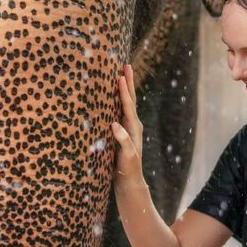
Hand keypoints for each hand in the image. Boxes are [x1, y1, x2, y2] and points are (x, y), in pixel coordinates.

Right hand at [111, 64, 146, 193]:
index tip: (120, 77)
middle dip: (128, 82)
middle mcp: (133, 125)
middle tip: (126, 66)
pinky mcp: (122, 132)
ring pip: (126, 104)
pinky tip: (113, 96)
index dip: (124, 91)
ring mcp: (128, 128)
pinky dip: (118, 100)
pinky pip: (120, 111)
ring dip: (124, 89)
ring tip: (121, 75)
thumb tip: (114, 124)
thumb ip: (123, 141)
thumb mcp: (126, 156)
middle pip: (130, 99)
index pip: (128, 106)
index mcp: (134, 128)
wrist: (130, 180)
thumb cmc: (128, 169)